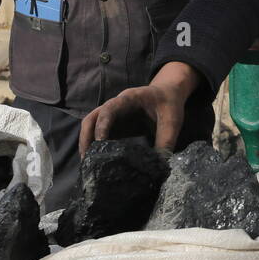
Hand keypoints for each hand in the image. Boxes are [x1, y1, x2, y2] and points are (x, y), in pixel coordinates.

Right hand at [80, 61, 201, 156]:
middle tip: (87, 159)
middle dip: (86, 137)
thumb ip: (167, 140)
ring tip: (88, 164)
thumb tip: (159, 165)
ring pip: (91, 126)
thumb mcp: (172, 121)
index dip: (102, 125)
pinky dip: (95, 147)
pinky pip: (99, 135)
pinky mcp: (115, 126)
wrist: (168, 94)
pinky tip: (97, 162)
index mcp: (128, 99)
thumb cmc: (169, 103)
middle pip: (91, 118)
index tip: (100, 143)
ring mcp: (113, 117)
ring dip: (87, 143)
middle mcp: (115, 106)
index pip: (108, 110)